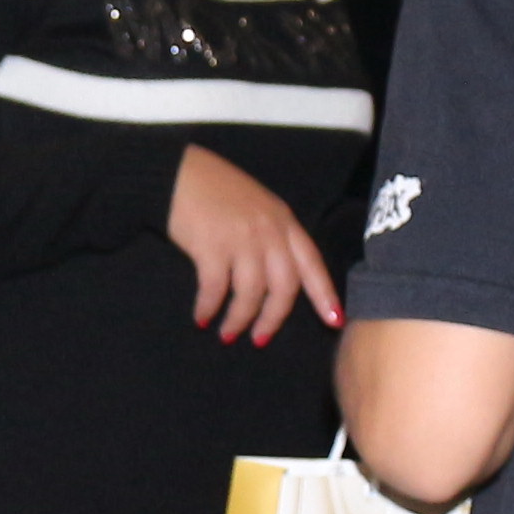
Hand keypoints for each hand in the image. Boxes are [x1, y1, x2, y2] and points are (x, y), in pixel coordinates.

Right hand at [168, 145, 341, 345]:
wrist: (179, 173)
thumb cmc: (216, 191)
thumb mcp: (258, 207)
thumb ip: (273, 236)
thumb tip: (275, 278)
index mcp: (284, 221)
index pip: (312, 263)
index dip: (324, 294)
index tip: (334, 320)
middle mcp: (268, 231)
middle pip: (283, 287)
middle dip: (273, 319)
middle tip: (260, 339)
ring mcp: (241, 238)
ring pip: (250, 294)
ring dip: (238, 320)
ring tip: (227, 334)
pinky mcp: (212, 246)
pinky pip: (216, 289)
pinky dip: (209, 307)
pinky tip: (202, 316)